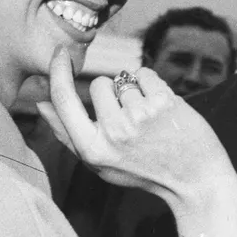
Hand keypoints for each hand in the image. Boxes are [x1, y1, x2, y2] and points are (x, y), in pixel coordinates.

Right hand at [38, 49, 236, 236]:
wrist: (197, 183)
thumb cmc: (144, 170)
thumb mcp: (99, 162)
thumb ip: (67, 133)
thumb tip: (40, 103)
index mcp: (92, 149)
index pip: (63, 100)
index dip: (57, 72)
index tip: (59, 53)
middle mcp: (113, 132)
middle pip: (98, 84)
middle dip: (113, 93)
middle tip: (133, 121)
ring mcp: (138, 116)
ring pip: (124, 79)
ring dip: (136, 91)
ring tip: (152, 119)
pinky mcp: (162, 103)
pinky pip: (145, 74)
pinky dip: (153, 85)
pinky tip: (162, 109)